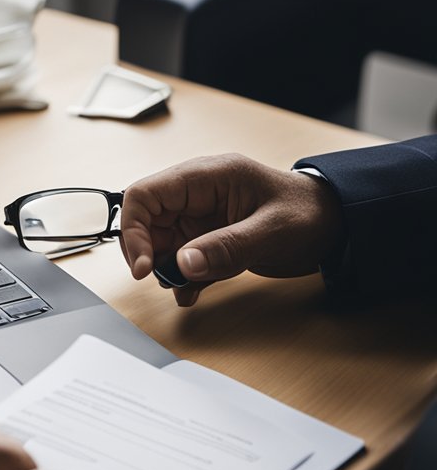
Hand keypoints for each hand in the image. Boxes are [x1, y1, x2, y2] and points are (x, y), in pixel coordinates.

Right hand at [119, 154, 342, 305]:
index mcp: (207, 177)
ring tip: (187, 287)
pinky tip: (193, 292)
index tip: (144, 267)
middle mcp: (196, 194)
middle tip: (165, 280)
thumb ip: (227, 247)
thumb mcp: (273, 231)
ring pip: (158, 244)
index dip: (133, 231)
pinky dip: (181, 279)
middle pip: (144, 221)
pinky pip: (179, 259)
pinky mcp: (206, 239)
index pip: (144, 196)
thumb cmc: (311, 214)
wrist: (336, 225)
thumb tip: (182, 264)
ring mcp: (199, 217)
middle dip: (148, 254)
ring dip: (165, 270)